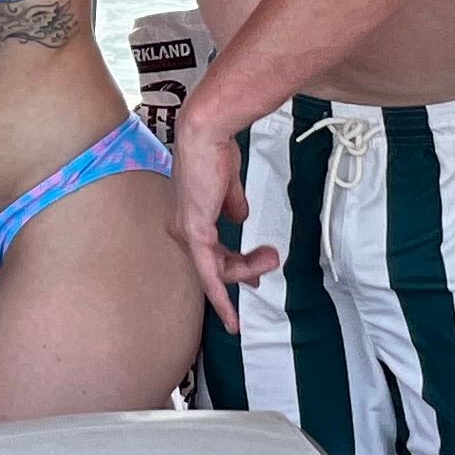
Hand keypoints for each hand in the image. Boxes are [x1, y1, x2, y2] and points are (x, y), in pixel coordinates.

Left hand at [167, 104, 275, 330]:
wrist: (206, 136)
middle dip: (244, 269)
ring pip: (218, 271)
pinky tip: (231, 318)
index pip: (209, 252)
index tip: (254, 275)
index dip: (231, 265)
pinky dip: (221, 297)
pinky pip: (210, 274)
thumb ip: (231, 203)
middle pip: (215, 265)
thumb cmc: (215, 152)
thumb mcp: (226, 183)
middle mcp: (181, 229)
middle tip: (271, 261)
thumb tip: (241, 217)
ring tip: (273, 257)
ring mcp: (187, 234)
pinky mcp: (195, 234)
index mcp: (187, 217)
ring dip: (248, 270)